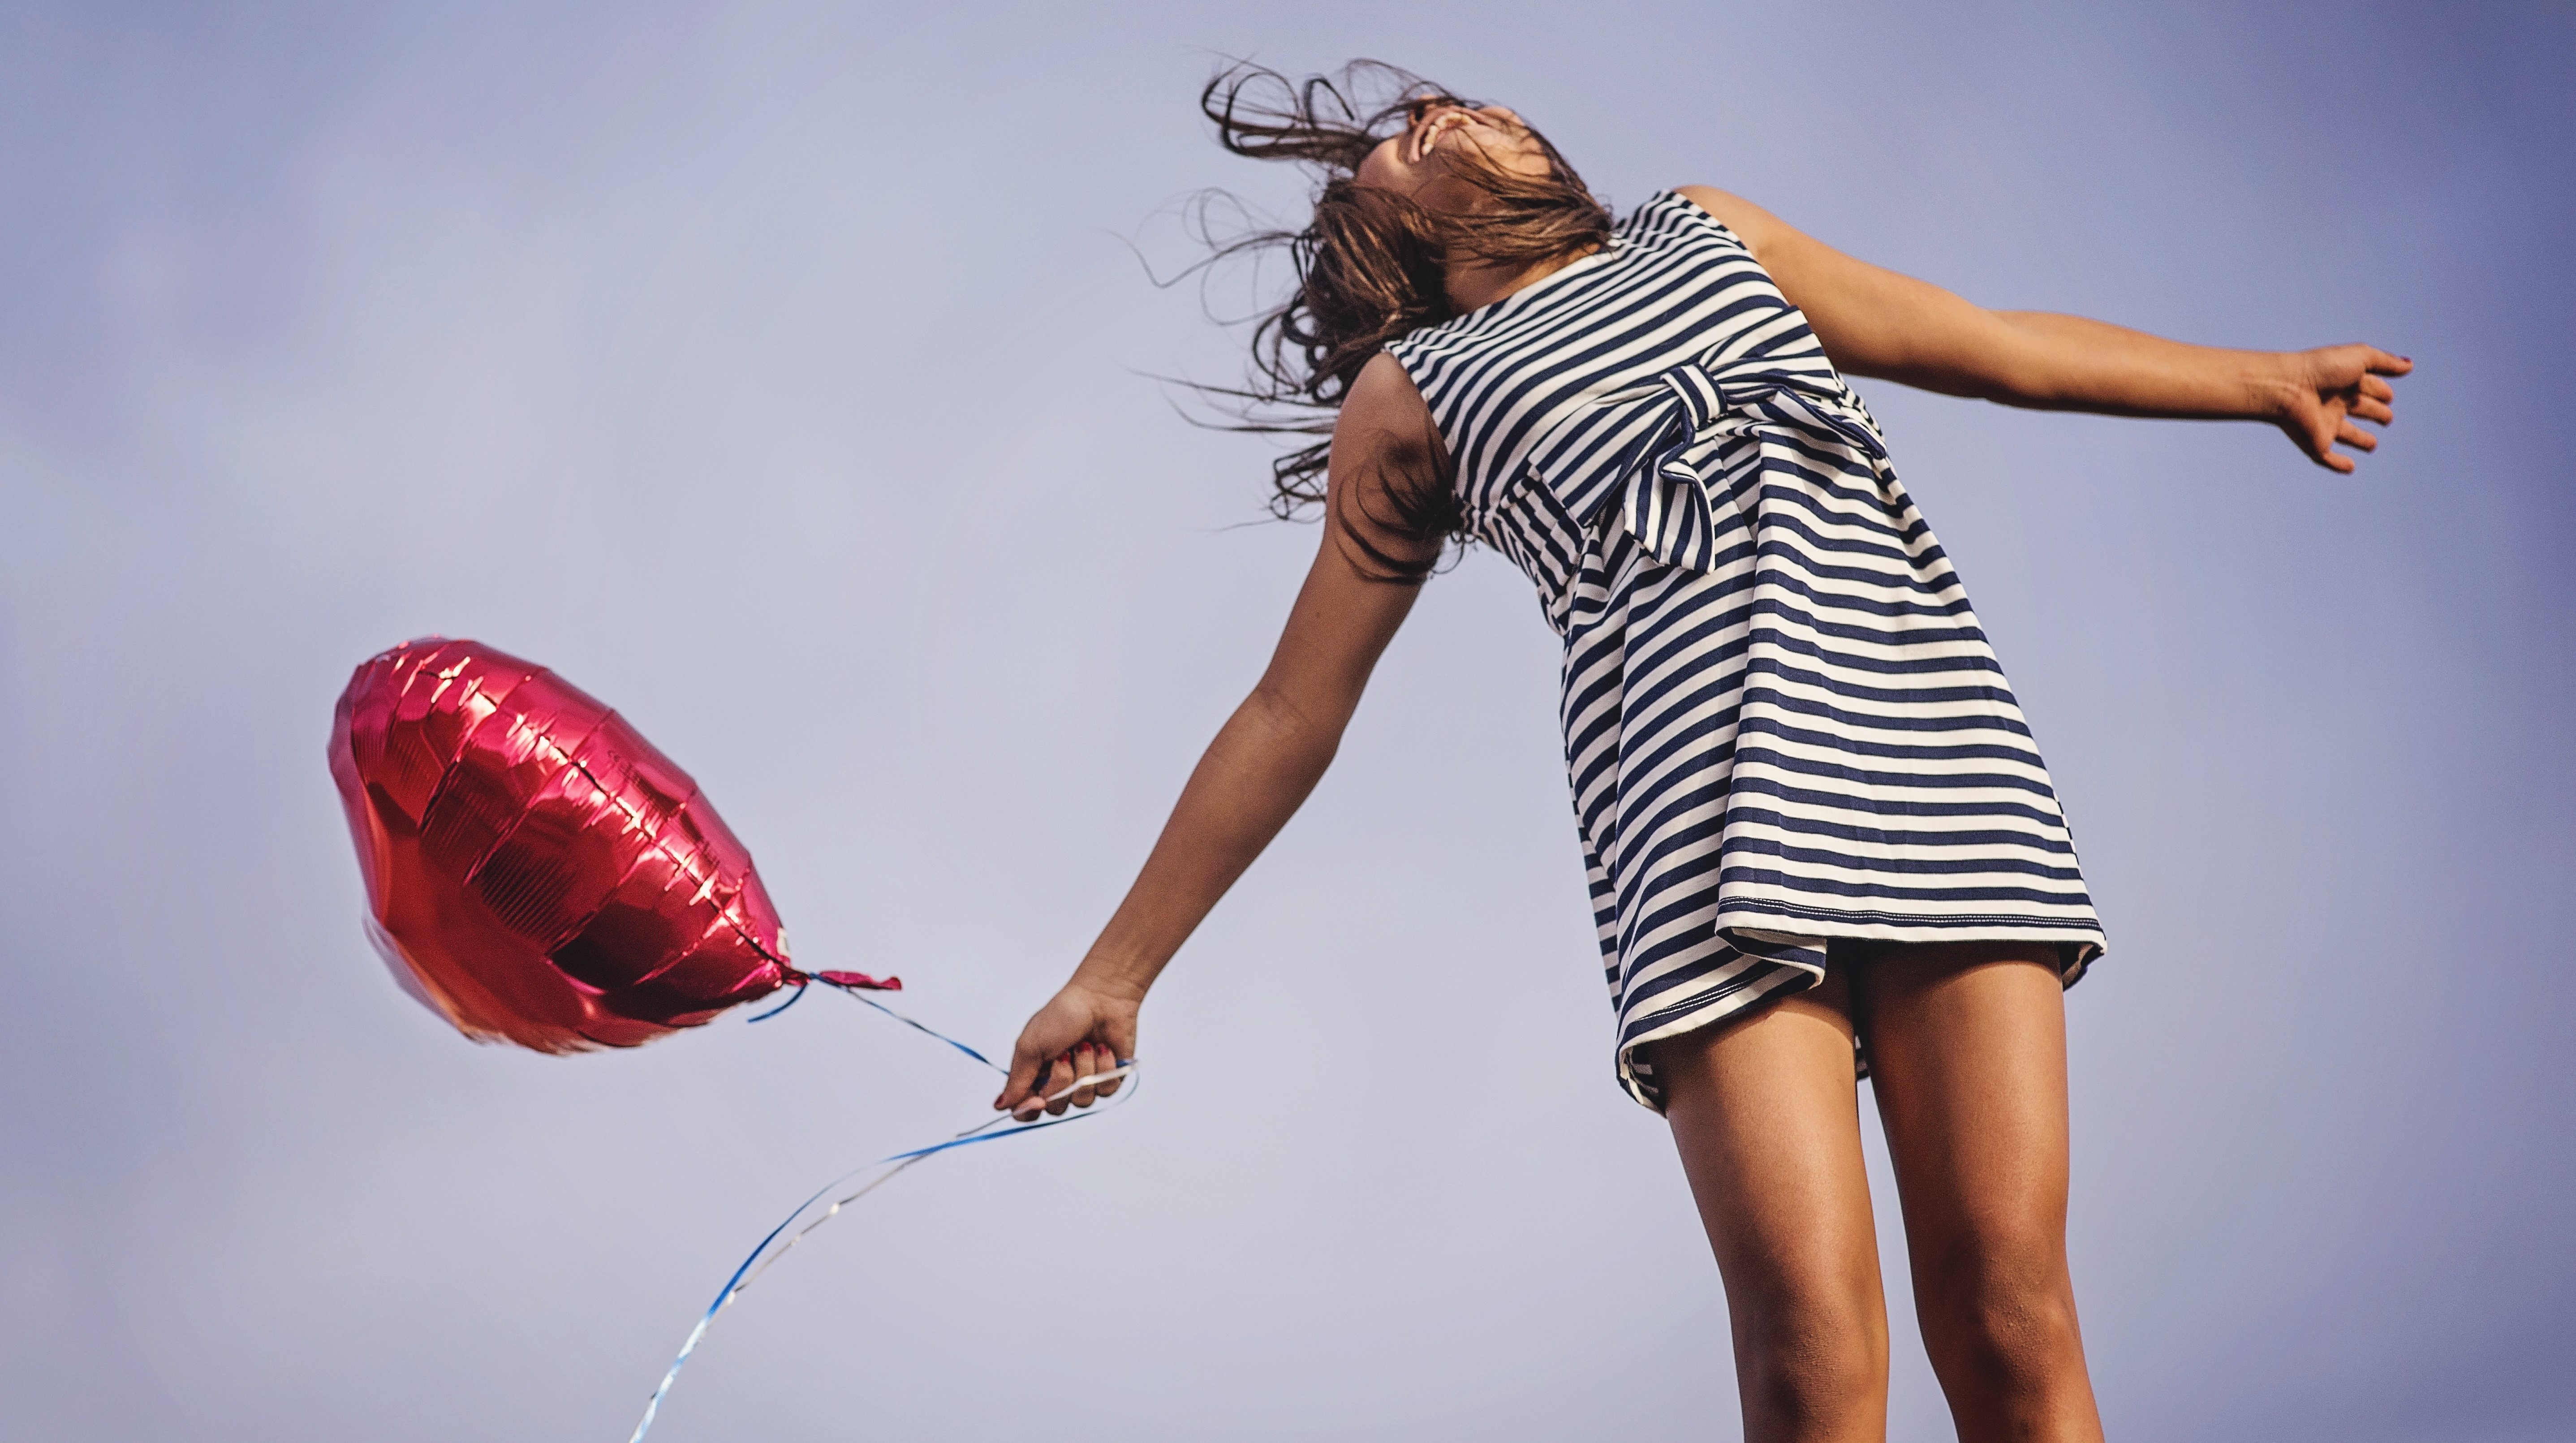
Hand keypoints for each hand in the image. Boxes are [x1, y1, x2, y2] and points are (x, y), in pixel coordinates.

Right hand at [993, 975, 1139, 1121]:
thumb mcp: (1030, 1045)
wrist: (1101, 998)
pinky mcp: (1108, 1079)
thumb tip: (1000, 1106)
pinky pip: (1105, 1090)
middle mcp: (1059, 1082)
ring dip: (1083, 1070)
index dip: (1029, 1110)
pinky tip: (1103, 1048)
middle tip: (1064, 1055)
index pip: (1026, 1109)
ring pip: (1082, 1101)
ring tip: (1085, 1045)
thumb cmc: (1062, 1015)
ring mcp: (1085, 1082)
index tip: (1037, 1100)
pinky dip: (1103, 1068)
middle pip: (1056, 1108)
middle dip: (1061, 1081)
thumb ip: (1017, 1080)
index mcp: (1035, 1074)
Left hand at [2273, 345, 2410, 472]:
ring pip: (2346, 435)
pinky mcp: (2315, 443)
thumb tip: (2409, 365)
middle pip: (2360, 409)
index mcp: (2345, 381)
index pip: (2369, 388)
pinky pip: (2326, 457)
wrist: (2287, 389)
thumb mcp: (2359, 358)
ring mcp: (2324, 424)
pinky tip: (2349, 468)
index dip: (2380, 392)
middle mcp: (2335, 402)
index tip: (2388, 396)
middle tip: (2387, 417)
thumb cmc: (2322, 369)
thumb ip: (2384, 362)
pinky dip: (2338, 464)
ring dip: (2360, 440)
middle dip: (2375, 412)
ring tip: (2372, 445)